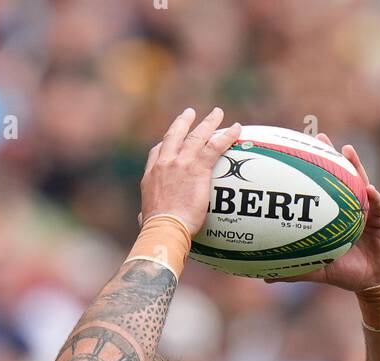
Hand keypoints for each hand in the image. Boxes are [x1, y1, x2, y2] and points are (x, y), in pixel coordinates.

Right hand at [140, 107, 241, 234]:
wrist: (165, 227)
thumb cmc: (156, 229)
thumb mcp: (145, 218)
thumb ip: (145, 214)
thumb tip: (142, 219)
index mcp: (151, 175)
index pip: (157, 152)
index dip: (165, 144)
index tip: (169, 140)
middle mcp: (165, 163)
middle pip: (174, 135)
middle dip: (183, 122)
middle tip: (190, 113)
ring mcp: (181, 163)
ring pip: (197, 135)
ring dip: (209, 122)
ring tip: (217, 113)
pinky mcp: (197, 167)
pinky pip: (215, 146)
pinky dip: (227, 136)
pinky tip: (237, 128)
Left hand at [266, 135, 379, 290]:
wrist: (376, 281)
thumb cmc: (348, 272)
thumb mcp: (320, 270)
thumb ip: (296, 270)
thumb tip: (266, 278)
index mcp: (335, 216)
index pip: (322, 189)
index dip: (311, 172)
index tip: (296, 154)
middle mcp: (351, 207)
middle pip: (341, 177)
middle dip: (331, 157)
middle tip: (319, 137)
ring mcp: (369, 209)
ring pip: (361, 183)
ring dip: (355, 166)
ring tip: (346, 150)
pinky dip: (375, 198)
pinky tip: (369, 189)